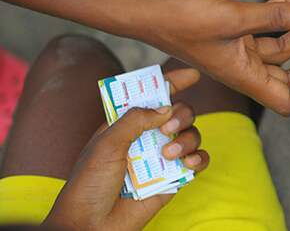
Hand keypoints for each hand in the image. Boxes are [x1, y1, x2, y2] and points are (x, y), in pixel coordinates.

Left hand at [44, 68, 209, 230]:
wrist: (91, 226)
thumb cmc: (89, 184)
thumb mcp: (106, 144)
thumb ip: (135, 119)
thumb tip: (166, 107)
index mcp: (127, 124)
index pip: (153, 96)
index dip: (172, 82)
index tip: (192, 75)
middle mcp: (147, 137)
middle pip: (179, 111)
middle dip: (181, 113)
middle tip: (168, 128)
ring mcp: (162, 158)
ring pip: (192, 134)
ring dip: (188, 138)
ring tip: (170, 155)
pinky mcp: (173, 178)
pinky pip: (198, 160)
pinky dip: (199, 158)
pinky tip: (188, 164)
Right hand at [139, 0, 289, 116]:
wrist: (148, 4)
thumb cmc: (180, 20)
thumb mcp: (233, 18)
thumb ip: (274, 18)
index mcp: (244, 76)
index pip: (289, 100)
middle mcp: (245, 66)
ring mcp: (240, 46)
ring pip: (283, 43)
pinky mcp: (236, 25)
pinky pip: (269, 21)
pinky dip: (286, 7)